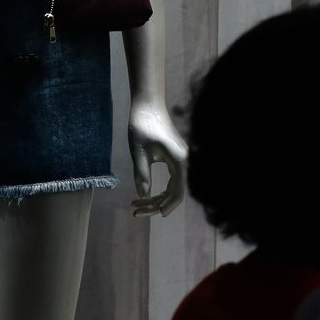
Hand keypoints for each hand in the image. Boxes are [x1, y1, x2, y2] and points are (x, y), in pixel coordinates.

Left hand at [128, 101, 186, 217]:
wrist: (148, 104)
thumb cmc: (142, 125)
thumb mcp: (139, 152)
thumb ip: (142, 174)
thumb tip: (144, 196)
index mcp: (179, 161)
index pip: (178, 192)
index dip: (167, 206)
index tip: (155, 214)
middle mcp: (184, 162)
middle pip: (175, 192)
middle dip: (156, 205)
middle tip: (136, 212)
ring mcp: (180, 160)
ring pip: (172, 188)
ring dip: (156, 199)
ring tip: (136, 206)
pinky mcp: (174, 158)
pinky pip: (170, 180)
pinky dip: (158, 189)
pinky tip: (144, 194)